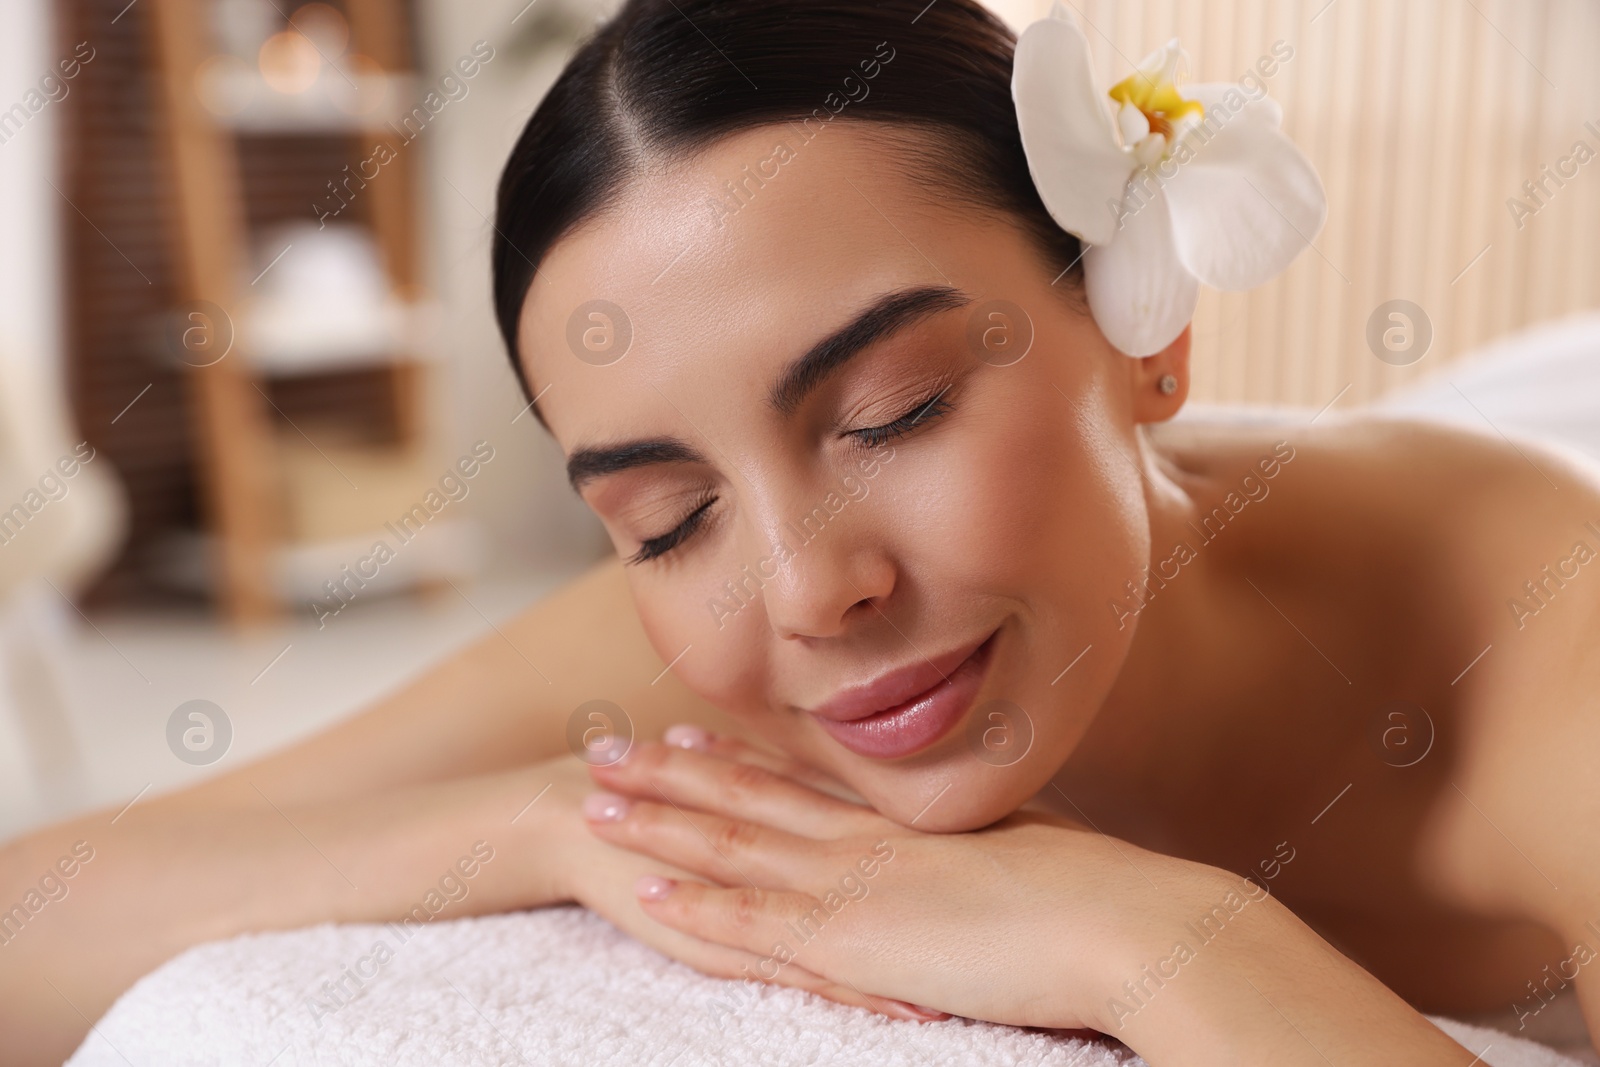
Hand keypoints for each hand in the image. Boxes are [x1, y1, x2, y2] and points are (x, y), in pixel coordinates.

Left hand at [581, 728, 1221, 1032]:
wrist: (1127, 923)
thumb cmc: (1099, 894)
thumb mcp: (1027, 853)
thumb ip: (981, 851)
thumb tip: (982, 852)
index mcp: (905, 821)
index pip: (802, 782)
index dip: (737, 760)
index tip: (684, 736)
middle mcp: (867, 839)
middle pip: (746, 798)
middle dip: (669, 776)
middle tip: (605, 750)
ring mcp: (857, 884)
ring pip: (732, 846)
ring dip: (659, 825)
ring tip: (594, 800)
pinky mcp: (859, 939)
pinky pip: (757, 922)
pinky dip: (696, 908)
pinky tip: (645, 895)